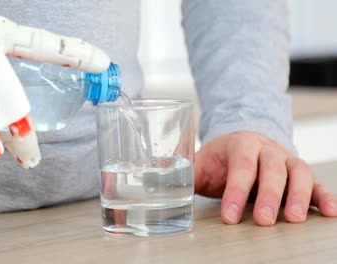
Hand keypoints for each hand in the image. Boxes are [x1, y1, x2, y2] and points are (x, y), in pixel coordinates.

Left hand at [195, 131, 336, 225]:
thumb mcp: (201, 161)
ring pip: (299, 171)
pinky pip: (316, 182)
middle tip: (262, 220)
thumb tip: (159, 173)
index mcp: (240, 143)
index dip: (235, 190)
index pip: (240, 165)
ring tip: (294, 219)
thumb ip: (184, 168)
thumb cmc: (220, 159)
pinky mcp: (299, 174)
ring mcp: (286, 159)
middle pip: (272, 167)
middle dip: (268, 194)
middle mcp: (267, 148)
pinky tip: (329, 212)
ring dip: (299, 195)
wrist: (243, 144)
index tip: (229, 216)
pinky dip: (324, 196)